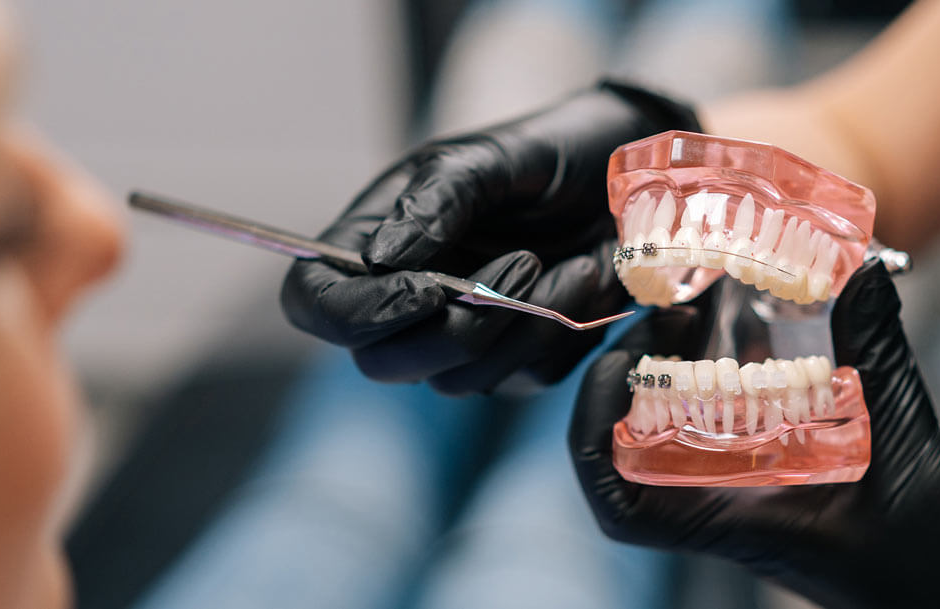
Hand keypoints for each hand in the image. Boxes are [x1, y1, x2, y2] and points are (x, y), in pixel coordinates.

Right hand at [281, 80, 699, 394]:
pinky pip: (522, 377)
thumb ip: (434, 200)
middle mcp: (400, 301)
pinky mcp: (513, 361)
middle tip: (524, 263)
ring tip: (570, 258)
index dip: (355, 314)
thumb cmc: (546, 152)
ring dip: (521, 324)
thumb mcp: (489, 157)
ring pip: (457, 379)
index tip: (425, 291)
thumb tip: (376, 261)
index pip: (314, 304)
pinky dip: (559, 329)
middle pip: (382, 363)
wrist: (625, 175)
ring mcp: (455, 338)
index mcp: (369, 243)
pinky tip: (586, 274)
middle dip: (455, 328)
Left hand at [570, 261, 939, 608]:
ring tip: (712, 292)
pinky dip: (762, 368)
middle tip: (674, 297)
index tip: (613, 365)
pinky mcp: (813, 475)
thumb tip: (858, 271)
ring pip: (703, 425)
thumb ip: (878, 358)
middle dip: (647, 367)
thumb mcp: (908, 449)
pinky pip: (763, 418)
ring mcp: (772, 492)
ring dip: (697, 362)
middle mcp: (741, 507)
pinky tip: (780, 320)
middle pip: (650, 443)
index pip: (619, 501)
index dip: (593, 432)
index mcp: (736, 522)